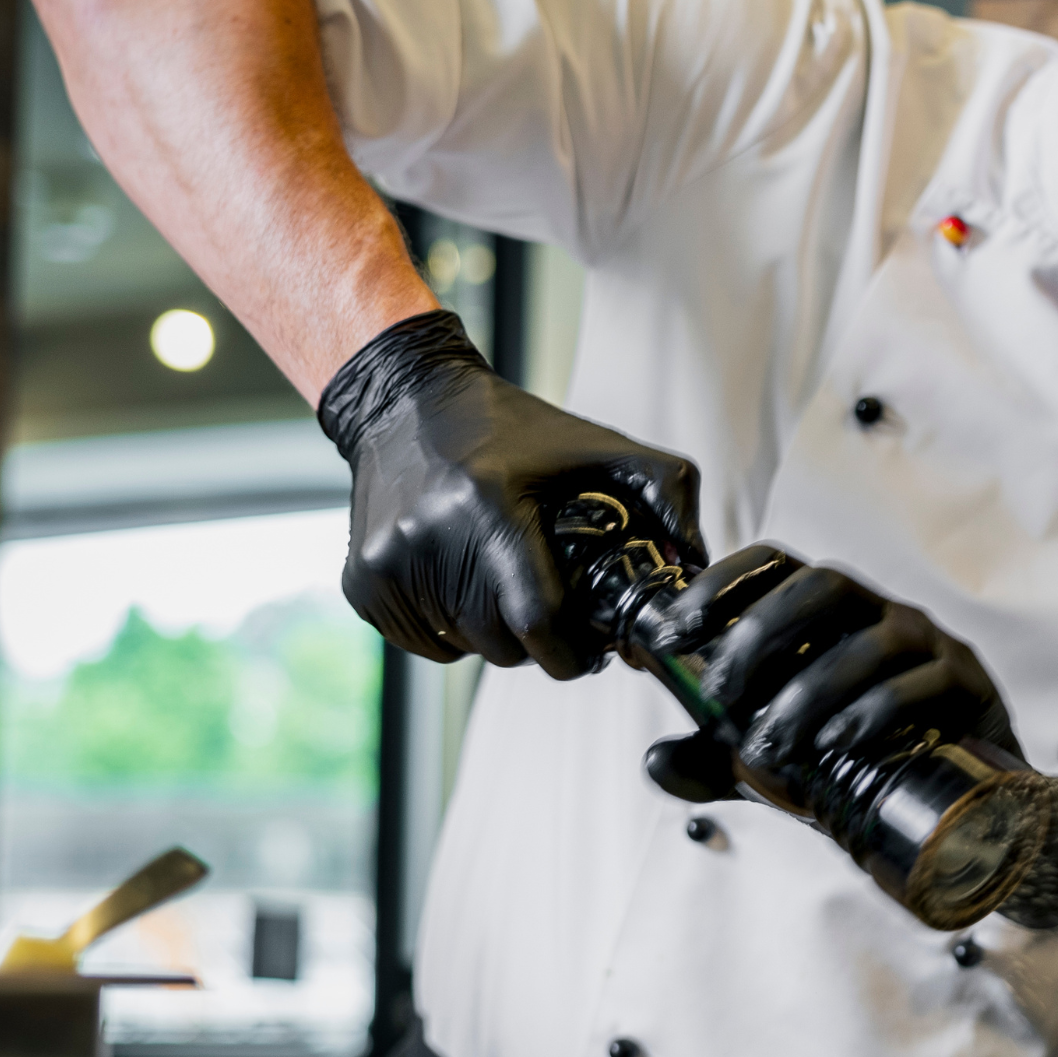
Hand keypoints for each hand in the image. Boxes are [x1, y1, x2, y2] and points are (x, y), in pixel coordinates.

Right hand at [319, 308, 704, 676]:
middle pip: (502, 643)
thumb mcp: (599, 445)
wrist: (404, 404)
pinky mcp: (360, 582)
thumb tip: (697, 563)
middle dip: (535, 639)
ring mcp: (387, 564)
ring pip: (463, 649)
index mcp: (490, 505)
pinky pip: (420, 643)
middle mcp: (429, 537)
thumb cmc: (512, 428)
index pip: (536, 620)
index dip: (570, 652)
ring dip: (493, 635)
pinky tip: (461, 584)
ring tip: (504, 584)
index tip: (588, 651)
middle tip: (550, 605)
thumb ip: (668, 493)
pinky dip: (449, 631)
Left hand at [639, 545, 1018, 799]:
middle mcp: (880, 614)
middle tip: (720, 695)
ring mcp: (930, 645)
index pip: (775, 564)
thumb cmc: (862, 762)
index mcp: (830, 615)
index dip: (720, 584)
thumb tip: (654, 761)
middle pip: (824, 586)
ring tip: (770, 746)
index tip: (672, 631)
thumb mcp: (780, 763)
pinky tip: (837, 745)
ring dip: (810, 692)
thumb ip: (719, 760)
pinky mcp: (968, 685)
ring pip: (871, 641)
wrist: (958, 805)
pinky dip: (874, 711)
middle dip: (762, 635)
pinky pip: (923, 684)